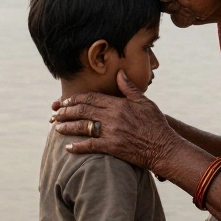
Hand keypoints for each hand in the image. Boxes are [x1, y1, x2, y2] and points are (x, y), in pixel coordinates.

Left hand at [50, 71, 178, 171]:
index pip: (91, 98)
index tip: (65, 101)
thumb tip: (119, 73)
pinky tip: (68, 148)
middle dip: (66, 111)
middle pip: (83, 111)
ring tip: (56, 128)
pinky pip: (91, 146)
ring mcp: (112, 132)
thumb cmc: (156, 124)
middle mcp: (113, 117)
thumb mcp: (145, 102)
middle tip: (55, 113)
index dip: (75, 99)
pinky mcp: (113, 148)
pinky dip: (78, 146)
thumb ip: (129, 88)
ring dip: (67, 127)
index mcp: (119, 104)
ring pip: (83, 127)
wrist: (164, 147)